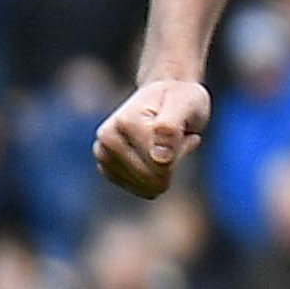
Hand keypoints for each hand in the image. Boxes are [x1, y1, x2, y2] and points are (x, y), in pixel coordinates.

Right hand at [94, 77, 211, 198]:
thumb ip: (171, 128)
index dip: (182, 149)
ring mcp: (103, 155)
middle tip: (176, 137)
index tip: (181, 128)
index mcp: (125, 122)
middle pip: (154, 179)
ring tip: (166, 144)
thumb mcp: (186, 104)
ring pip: (149, 188)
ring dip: (167, 170)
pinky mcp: (108, 169)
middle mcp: (107, 139)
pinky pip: (144, 191)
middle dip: (174, 162)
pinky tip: (157, 155)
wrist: (163, 97)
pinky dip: (157, 177)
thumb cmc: (179, 100)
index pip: (163, 164)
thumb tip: (160, 158)